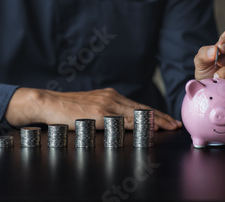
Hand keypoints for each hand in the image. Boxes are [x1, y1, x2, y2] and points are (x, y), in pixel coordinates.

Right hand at [5, 87, 181, 130]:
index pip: (138, 105)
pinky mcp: (99, 113)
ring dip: (155, 120)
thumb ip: (105, 111)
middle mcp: (111, 97)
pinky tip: (148, 128)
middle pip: (142, 108)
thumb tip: (117, 122)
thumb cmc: (67, 108)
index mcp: (110, 95)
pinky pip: (123, 120)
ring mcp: (106, 104)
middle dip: (161, 117)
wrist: (48, 103)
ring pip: (137, 113)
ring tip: (169, 127)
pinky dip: (138, 124)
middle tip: (176, 124)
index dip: (155, 113)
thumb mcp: (90, 106)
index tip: (167, 119)